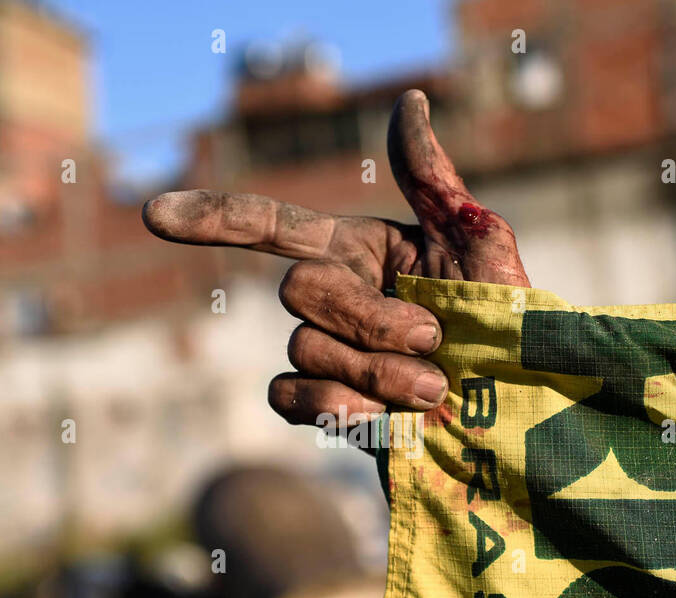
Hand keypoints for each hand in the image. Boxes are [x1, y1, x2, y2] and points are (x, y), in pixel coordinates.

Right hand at [142, 89, 529, 428]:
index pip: (275, 229)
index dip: (214, 218)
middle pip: (299, 293)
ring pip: (303, 349)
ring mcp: (331, 358)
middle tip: (435, 342)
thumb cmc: (513, 330)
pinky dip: (335, 406)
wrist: (522, 421)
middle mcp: (339, 301)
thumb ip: (431, 180)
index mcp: (365, 252)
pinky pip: (289, 397)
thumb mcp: (480, 245)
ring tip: (435, 390)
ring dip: (375, 371)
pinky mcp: (330, 411)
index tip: (153, 214)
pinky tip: (386, 419)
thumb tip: (409, 98)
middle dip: (369, 320)